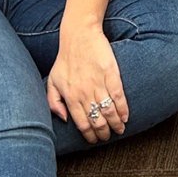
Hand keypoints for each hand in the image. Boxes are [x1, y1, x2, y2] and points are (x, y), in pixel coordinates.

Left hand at [47, 25, 128, 144]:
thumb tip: (64, 119)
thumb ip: (53, 102)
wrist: (79, 36)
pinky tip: (125, 116)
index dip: (90, 135)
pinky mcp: (111, 74)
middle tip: (108, 137)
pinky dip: (123, 108)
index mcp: (71, 97)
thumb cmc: (64, 59)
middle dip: (104, 133)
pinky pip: (118, 96)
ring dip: (116, 123)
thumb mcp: (52, 81)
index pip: (82, 123)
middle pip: (97, 120)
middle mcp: (85, 93)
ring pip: (109, 111)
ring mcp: (99, 84)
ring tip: (119, 130)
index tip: (95, 140)